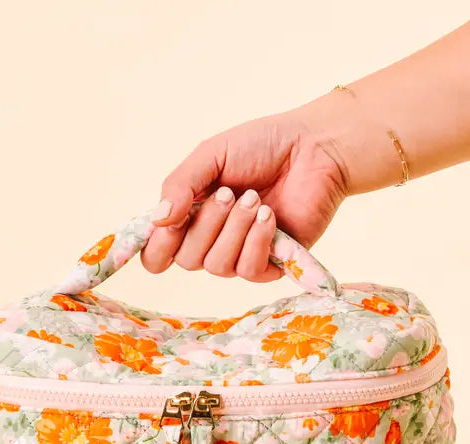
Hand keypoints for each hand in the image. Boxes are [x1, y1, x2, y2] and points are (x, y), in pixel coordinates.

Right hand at [141, 109, 347, 281]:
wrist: (314, 149)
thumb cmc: (262, 146)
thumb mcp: (210, 155)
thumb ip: (179, 184)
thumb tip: (159, 219)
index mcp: (188, 217)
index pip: (156, 254)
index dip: (157, 245)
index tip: (171, 220)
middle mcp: (209, 241)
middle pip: (185, 260)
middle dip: (205, 224)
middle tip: (230, 193)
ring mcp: (238, 255)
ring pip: (216, 266)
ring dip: (234, 229)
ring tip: (255, 199)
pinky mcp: (269, 264)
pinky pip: (247, 270)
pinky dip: (256, 240)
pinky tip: (270, 216)